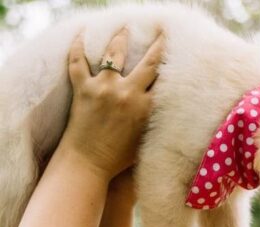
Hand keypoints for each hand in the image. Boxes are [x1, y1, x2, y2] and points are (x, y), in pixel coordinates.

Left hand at [56, 26, 164, 181]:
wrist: (88, 164)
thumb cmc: (120, 159)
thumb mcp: (147, 140)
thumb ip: (156, 121)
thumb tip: (170, 111)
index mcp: (147, 108)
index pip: (165, 80)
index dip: (174, 65)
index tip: (180, 55)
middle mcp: (128, 93)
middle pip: (149, 62)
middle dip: (159, 45)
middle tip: (164, 32)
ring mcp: (104, 88)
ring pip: (114, 53)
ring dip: (121, 38)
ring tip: (125, 29)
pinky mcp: (83, 89)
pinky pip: (78, 61)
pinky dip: (78, 46)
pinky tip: (81, 34)